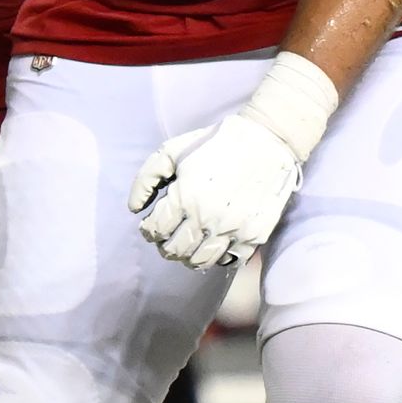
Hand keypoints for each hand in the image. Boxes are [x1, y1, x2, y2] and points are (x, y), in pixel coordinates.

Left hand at [129, 53, 336, 271]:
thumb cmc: (215, 143)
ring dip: (188, 257)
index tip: (150, 227)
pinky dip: (217, 259)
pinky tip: (213, 246)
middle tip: (166, 239)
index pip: (155, 230)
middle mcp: (206, 219)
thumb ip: (146, 179)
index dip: (148, 230)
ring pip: (200, 261)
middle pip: (175, 250)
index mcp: (184, 197)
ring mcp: (232, 230)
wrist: (267, 141)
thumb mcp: (172, 150)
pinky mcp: (254, 235)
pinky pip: (229, 261)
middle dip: (165, 246)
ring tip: (187, 247)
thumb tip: (134, 209)